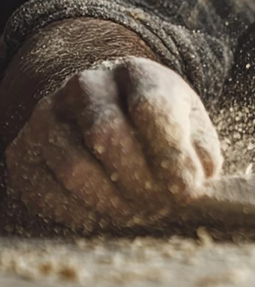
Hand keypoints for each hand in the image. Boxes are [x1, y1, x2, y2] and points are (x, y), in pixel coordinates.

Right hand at [5, 57, 221, 231]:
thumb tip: (196, 184)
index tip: (189, 189)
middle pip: (107, 134)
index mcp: (136, 72)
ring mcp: (48, 116)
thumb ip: (200, 152)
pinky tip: (107, 214)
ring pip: (74, 167)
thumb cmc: (158, 124)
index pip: (150, 107)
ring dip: (111, 202)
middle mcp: (86, 85)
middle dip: (140, 182)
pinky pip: (46, 192)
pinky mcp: (23, 152)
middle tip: (162, 207)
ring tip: (139, 212)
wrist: (108, 111)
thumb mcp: (190, 125)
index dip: (171, 154)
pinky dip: (81, 213)